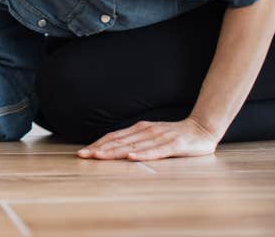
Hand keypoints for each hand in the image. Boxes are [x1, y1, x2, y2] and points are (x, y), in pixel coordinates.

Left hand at [76, 117, 218, 160]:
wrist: (203, 128)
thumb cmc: (175, 135)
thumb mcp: (151, 135)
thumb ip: (136, 140)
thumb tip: (115, 148)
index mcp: (139, 129)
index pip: (114, 137)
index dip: (97, 144)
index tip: (83, 152)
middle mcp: (146, 131)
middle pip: (118, 142)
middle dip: (99, 149)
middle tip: (82, 155)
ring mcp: (159, 138)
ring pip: (132, 146)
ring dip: (114, 152)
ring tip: (98, 157)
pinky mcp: (173, 145)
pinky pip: (156, 151)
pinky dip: (142, 155)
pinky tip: (131, 158)